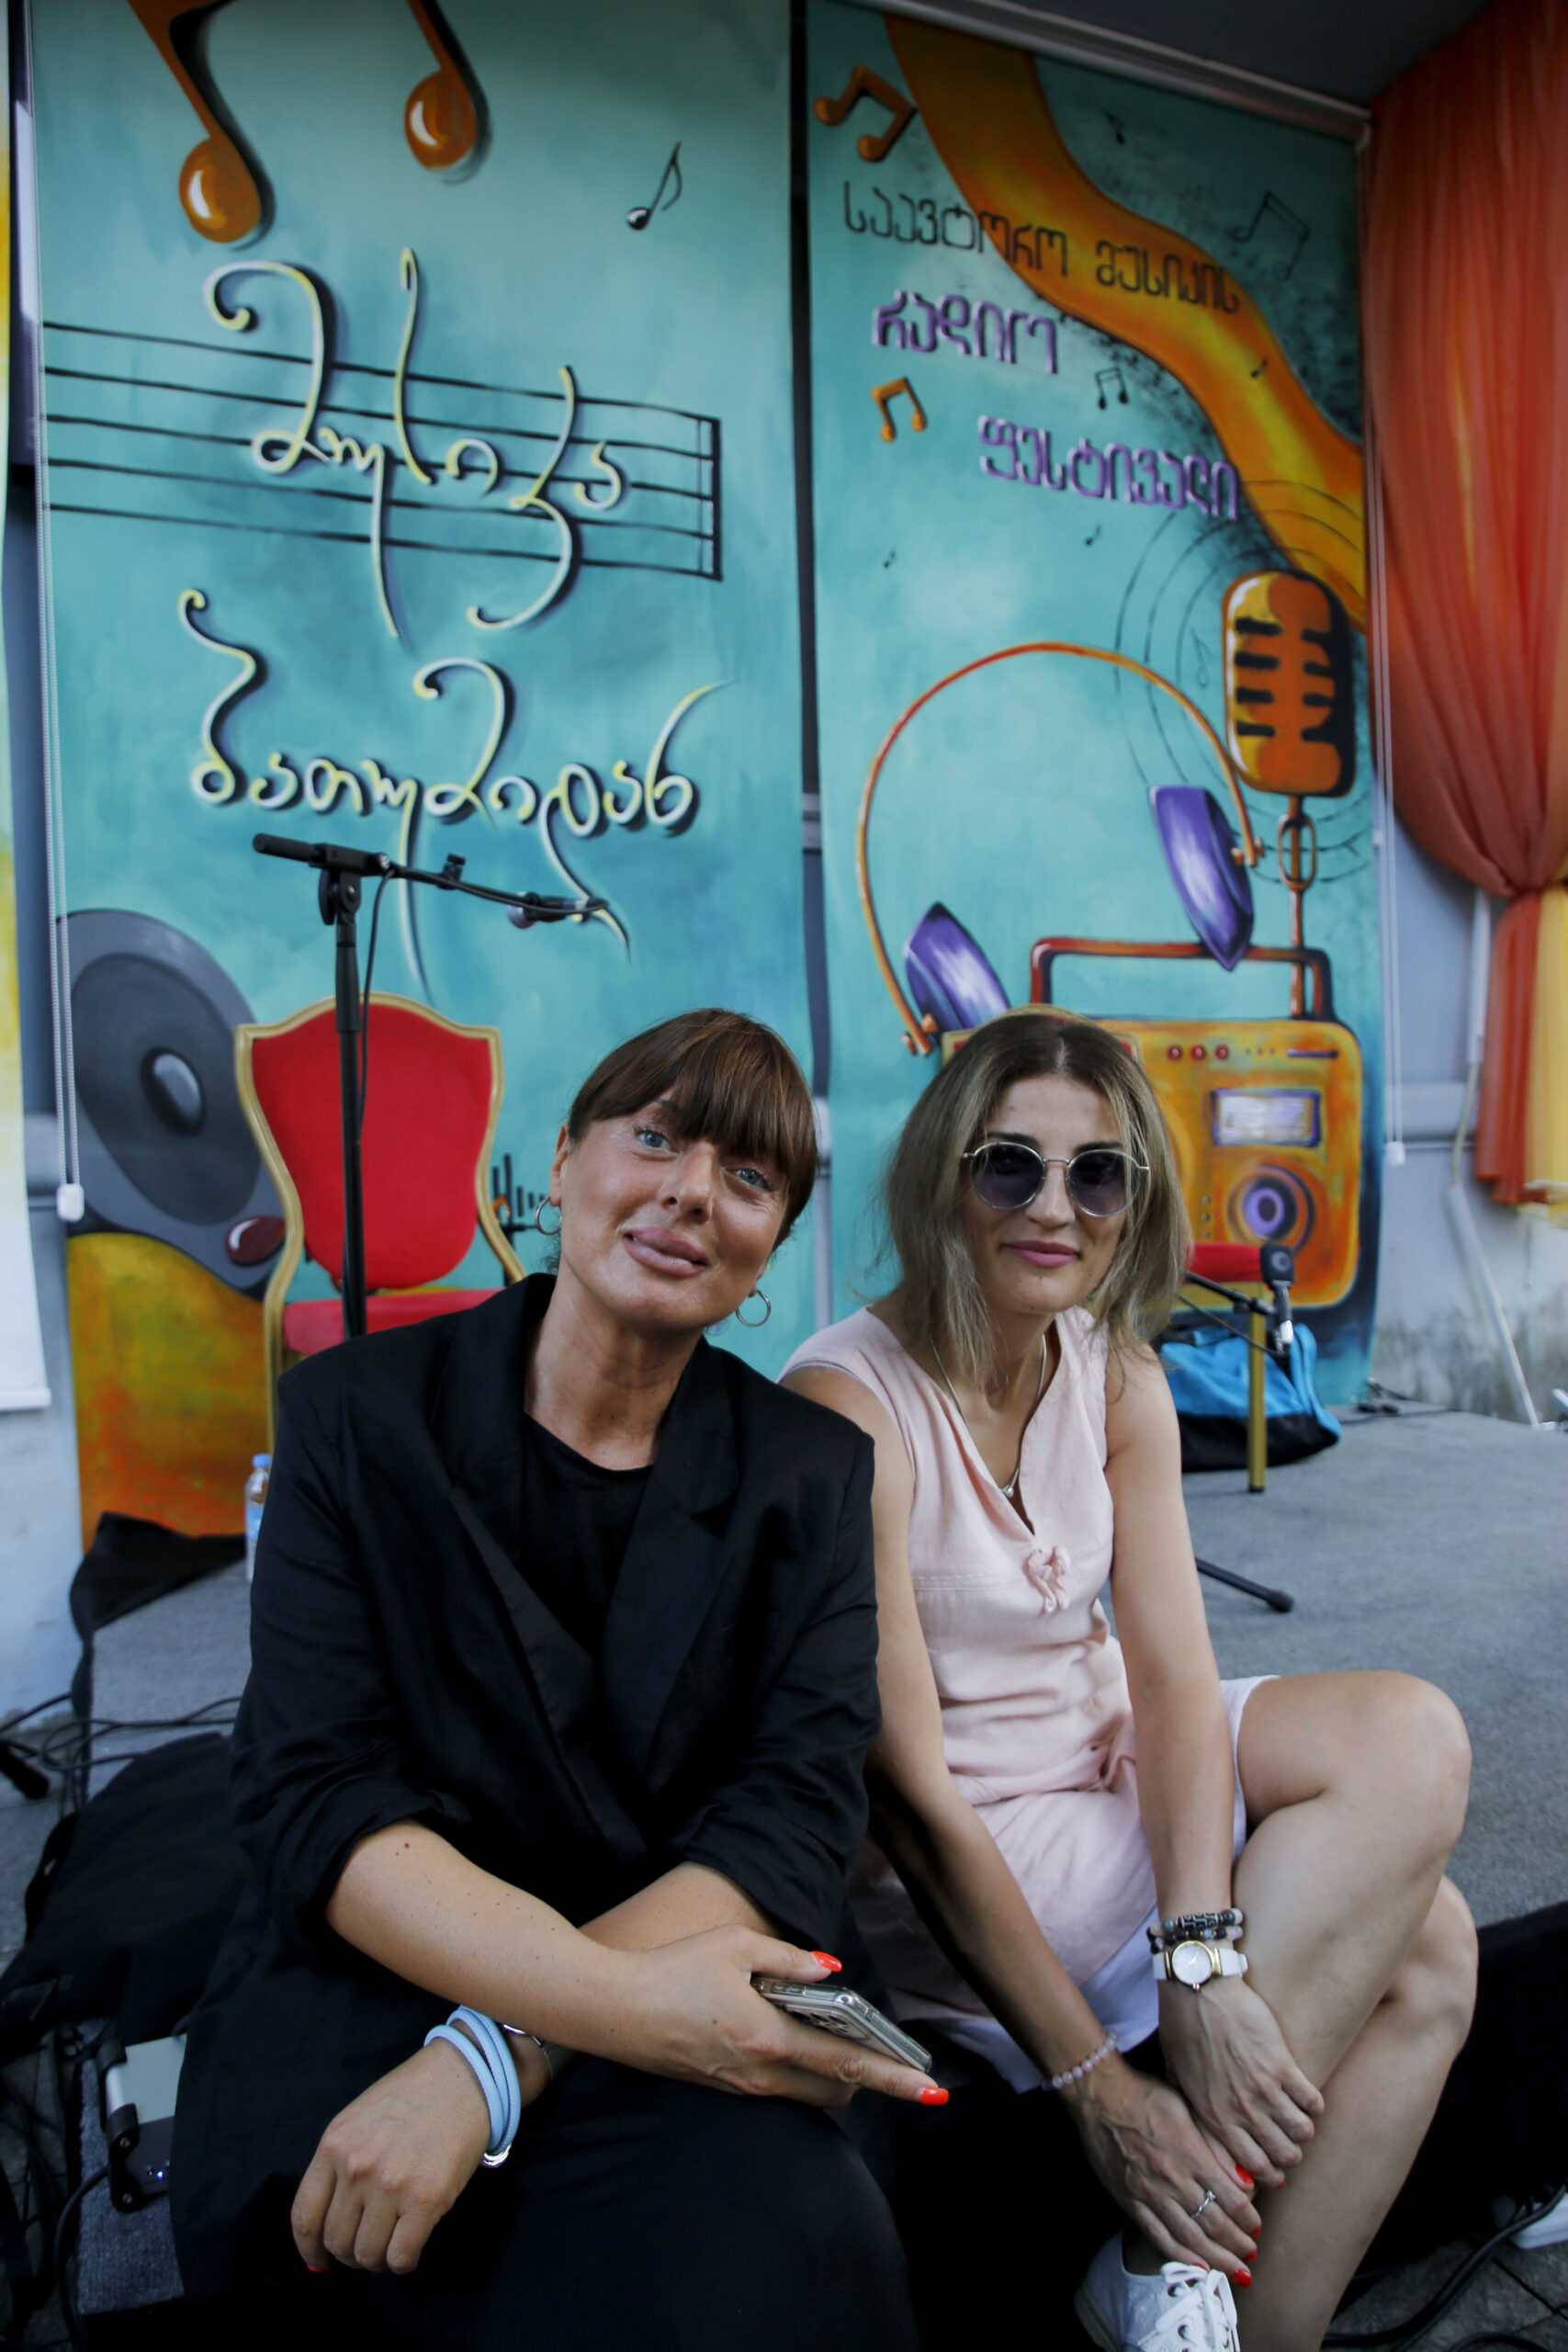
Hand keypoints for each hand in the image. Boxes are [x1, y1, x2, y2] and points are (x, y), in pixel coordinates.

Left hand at [290, 2032, 551, 2273]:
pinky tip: (411, 2248)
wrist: (465, 2075)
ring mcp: (390, 2184)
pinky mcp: (426, 2199)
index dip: (310, 2249)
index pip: (304, 2217)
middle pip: (337, 2241)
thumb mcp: (359, 2120)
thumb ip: (340, 2163)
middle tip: (370, 2246)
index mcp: (334, 2144)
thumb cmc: (414, 2097)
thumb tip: (330, 2220)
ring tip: (392, 2244)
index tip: (320, 2261)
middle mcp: (356, 2167)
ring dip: (378, 2260)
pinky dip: (403, 2263)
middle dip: (351, 2253)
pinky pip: (401, 2256)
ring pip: (367, 2255)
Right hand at [599, 1927, 943, 2109]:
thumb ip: (789, 1958)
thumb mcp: (733, 1946)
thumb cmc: (670, 1970)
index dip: (894, 2076)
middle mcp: (759, 2073)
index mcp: (767, 2036)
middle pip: (834, 2091)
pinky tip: (796, 2038)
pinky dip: (801, 2071)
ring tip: (846, 2038)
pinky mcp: (722, 2088)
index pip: (846, 2063)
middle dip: (869, 2079)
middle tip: (893, 2057)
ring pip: (807, 2093)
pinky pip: (779, 2089)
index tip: (932, 2088)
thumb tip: (831, 1971)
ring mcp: (740, 2087)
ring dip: (833, 2075)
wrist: (609, 2010)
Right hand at [1062, 2053, 1260, 2278]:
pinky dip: (1180, 2256)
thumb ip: (1214, 2143)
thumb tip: (1243, 2177)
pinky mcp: (1130, 2200)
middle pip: (1213, 2223)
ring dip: (1216, 2258)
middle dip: (1237, 2243)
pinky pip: (1157, 2235)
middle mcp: (1172, 2178)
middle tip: (1252, 2254)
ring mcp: (1149, 2192)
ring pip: (1189, 2236)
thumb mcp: (1188, 2107)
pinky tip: (1197, 2268)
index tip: (1256, 2225)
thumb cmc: (1146, 2095)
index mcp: (1190, 2152)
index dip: (1247, 2218)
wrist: (1099, 2096)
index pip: (1230, 2197)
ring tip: (1234, 2270)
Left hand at [1157, 1977, 1322, 2187]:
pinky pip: (1311, 2100)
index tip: (1276, 2171)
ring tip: (1301, 2122)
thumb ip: (1191, 2110)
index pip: (1252, 2167)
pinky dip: (1314, 2104)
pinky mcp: (1281, 2064)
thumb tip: (1203, 2137)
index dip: (1270, 2175)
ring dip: (1304, 2130)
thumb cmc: (1182, 2028)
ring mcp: (1263, 2089)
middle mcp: (1241, 2110)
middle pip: (1283, 2155)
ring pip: (1301, 2131)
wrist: (1198, 1989)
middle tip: (1291, 2146)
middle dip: (1291, 2156)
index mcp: (1214, 2117)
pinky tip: (1308, 2097)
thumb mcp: (1177, 2077)